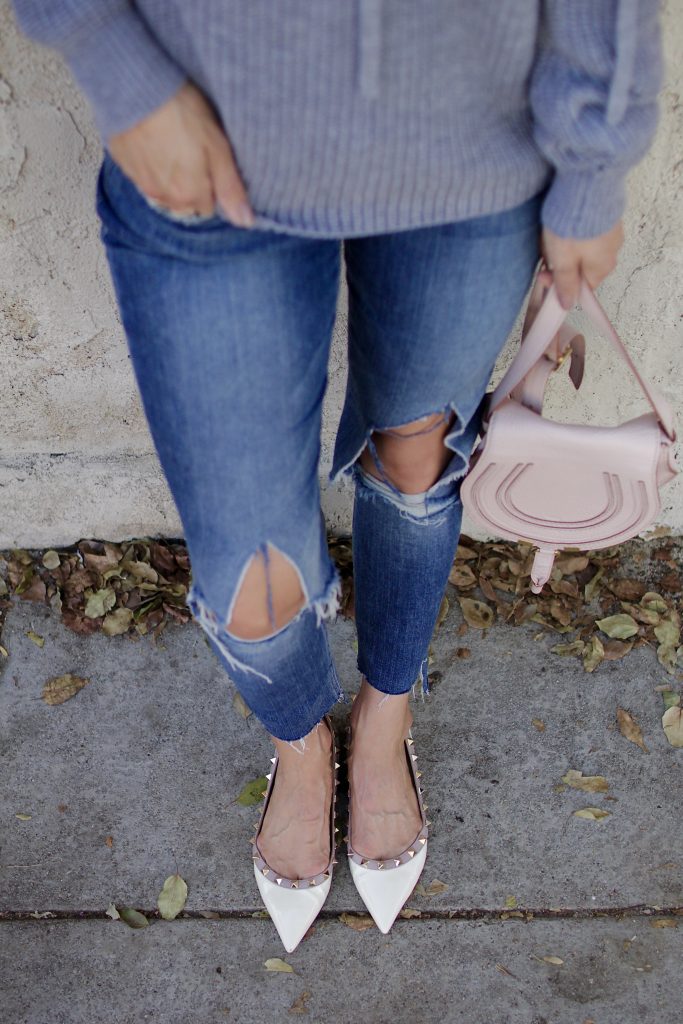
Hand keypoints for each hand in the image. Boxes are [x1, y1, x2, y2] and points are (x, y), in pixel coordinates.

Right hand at [107, 81, 253, 226]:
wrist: (135, 86)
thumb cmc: (182, 112)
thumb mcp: (218, 147)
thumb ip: (230, 188)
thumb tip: (245, 221)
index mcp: (189, 195)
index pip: (208, 208)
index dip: (212, 186)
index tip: (212, 162)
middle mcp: (163, 197)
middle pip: (185, 203)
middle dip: (191, 186)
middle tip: (193, 152)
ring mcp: (140, 183)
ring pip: (163, 192)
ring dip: (170, 178)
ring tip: (173, 146)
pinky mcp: (123, 166)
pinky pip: (143, 176)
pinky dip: (150, 165)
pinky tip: (154, 142)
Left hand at [539, 220, 623, 309]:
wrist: (587, 183)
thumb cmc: (574, 224)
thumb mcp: (563, 261)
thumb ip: (565, 284)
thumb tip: (567, 304)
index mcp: (603, 267)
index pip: (582, 288)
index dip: (561, 284)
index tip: (546, 274)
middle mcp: (612, 251)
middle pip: (582, 267)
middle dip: (563, 262)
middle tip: (548, 251)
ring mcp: (611, 232)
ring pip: (583, 248)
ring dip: (567, 245)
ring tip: (554, 233)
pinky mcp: (606, 215)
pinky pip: (587, 230)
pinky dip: (575, 229)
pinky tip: (564, 220)